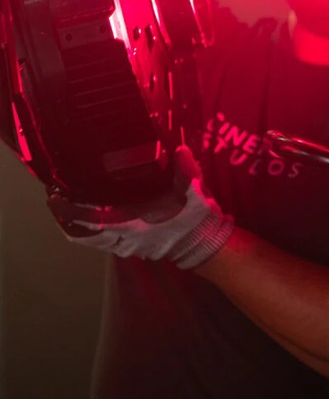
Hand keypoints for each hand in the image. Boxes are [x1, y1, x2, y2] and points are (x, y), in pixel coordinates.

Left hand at [48, 147, 232, 268]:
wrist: (204, 245)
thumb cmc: (196, 219)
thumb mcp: (195, 192)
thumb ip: (186, 171)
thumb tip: (179, 150)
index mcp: (134, 223)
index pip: (92, 219)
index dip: (69, 210)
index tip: (53, 196)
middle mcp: (124, 238)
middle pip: (81, 233)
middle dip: (64, 217)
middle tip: (54, 196)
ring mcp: (125, 246)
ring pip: (88, 240)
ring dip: (73, 225)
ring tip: (65, 204)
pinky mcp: (129, 247)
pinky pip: (99, 242)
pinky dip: (87, 230)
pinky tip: (88, 216)